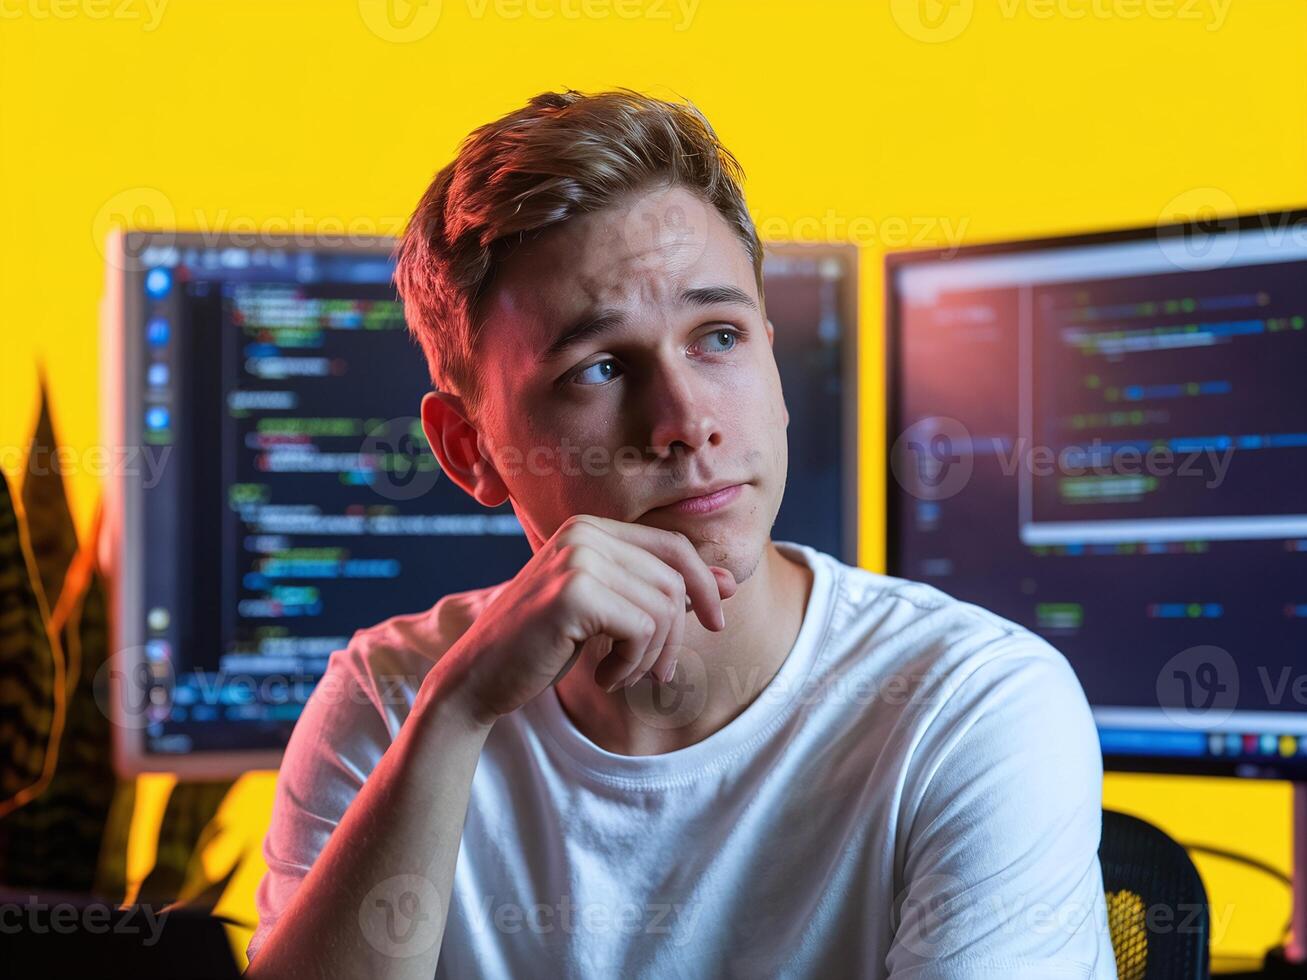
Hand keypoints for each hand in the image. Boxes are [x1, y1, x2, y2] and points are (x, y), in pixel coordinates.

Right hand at [430, 514, 736, 726]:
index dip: (705, 583)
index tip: (716, 620)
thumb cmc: (542, 645)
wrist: (478, 677)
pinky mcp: (574, 594)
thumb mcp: (607, 611)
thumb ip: (660, 590)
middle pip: (674, 579)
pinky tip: (605, 676)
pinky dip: (633, 664)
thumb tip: (729, 580)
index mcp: (589, 527)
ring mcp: (577, 559)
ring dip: (652, 655)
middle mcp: (583, 533)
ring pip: (664, 607)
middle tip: (656, 673)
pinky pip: (643, 628)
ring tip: (624, 674)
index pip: (673, 546)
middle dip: (675, 635)